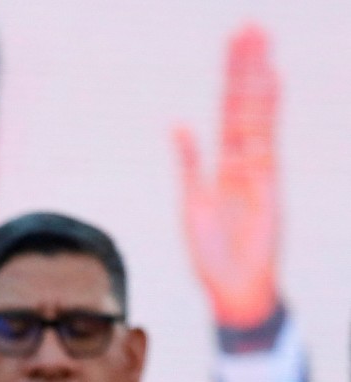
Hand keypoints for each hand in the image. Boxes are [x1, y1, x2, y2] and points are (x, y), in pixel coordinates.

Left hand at [175, 24, 279, 328]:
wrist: (232, 287)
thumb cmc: (212, 253)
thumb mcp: (192, 202)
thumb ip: (189, 162)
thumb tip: (178, 125)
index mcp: (224, 165)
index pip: (229, 112)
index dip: (232, 79)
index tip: (236, 45)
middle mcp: (245, 162)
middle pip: (246, 104)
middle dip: (247, 67)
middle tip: (249, 27)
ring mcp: (259, 170)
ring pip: (257, 115)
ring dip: (257, 78)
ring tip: (259, 41)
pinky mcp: (267, 183)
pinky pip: (266, 141)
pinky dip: (266, 112)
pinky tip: (269, 83)